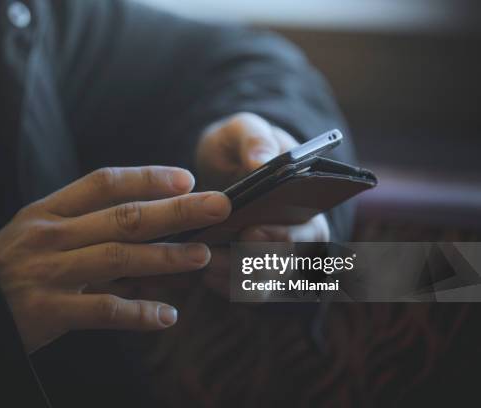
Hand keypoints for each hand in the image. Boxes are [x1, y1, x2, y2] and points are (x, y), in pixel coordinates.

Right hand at [0, 166, 230, 351]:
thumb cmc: (13, 264)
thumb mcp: (39, 230)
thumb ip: (86, 224)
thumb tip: (150, 223)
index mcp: (50, 210)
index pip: (105, 183)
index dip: (148, 178)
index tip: (186, 179)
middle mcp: (52, 235)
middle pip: (124, 217)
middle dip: (176, 212)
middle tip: (218, 206)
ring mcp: (50, 272)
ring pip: (119, 259)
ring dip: (166, 257)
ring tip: (201, 256)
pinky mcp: (49, 311)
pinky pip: (103, 310)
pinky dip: (138, 313)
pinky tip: (166, 316)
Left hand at [195, 113, 329, 295]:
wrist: (223, 165)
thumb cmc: (239, 147)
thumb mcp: (243, 130)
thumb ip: (254, 138)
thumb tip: (261, 160)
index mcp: (309, 204)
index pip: (312, 233)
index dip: (285, 239)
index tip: (252, 232)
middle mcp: (300, 238)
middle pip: (288, 267)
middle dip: (251, 263)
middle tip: (214, 254)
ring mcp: (278, 260)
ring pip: (265, 286)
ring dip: (233, 278)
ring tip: (203, 262)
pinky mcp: (255, 276)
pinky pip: (245, 293)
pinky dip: (225, 286)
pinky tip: (204, 273)